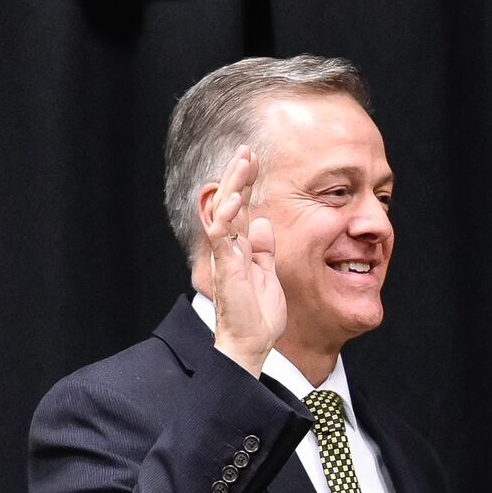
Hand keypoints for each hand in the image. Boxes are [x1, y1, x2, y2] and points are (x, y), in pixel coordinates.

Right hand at [203, 145, 285, 375]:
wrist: (251, 343)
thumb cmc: (258, 315)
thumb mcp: (268, 274)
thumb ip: (264, 249)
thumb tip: (264, 224)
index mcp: (240, 248)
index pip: (241, 208)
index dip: (246, 184)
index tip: (254, 160)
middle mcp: (228, 248)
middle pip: (229, 203)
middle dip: (238, 175)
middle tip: (247, 149)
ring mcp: (225, 255)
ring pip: (223, 212)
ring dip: (233, 186)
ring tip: (243, 162)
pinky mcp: (225, 266)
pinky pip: (222, 235)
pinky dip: (229, 215)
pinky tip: (238, 197)